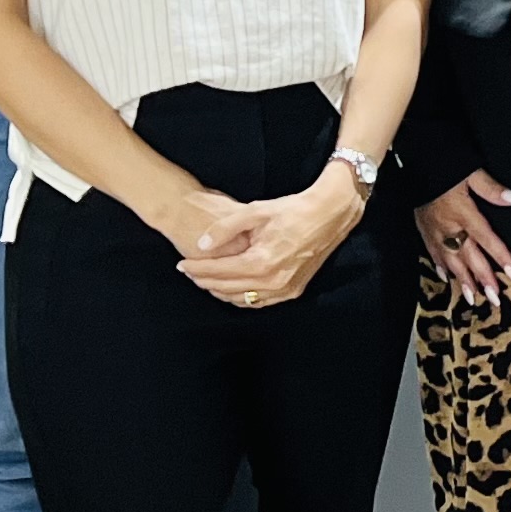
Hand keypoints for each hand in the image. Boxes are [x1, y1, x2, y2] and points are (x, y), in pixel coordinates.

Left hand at [178, 173, 363, 311]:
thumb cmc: (293, 210)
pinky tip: (231, 288)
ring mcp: (284, 290)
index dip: (196, 269)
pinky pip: (259, 302)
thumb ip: (224, 228)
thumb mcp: (255, 211)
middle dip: (204, 281)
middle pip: (227, 288)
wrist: (329, 214)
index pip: (219, 272)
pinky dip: (241, 297)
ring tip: (205, 279)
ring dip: (220, 291)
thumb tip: (201, 245)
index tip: (181, 265)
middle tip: (189, 272)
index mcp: (261, 262)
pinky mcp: (293, 291)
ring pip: (242, 299)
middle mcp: (272, 281)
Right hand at [413, 168, 510, 307]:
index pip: (487, 240)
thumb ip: (493, 189)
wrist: (414, 160)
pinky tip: (447, 278)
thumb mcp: (472, 173)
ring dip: (463, 280)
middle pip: (469, 257)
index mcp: (464, 213)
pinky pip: (433, 253)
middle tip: (495, 299)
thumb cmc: (445, 165)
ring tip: (473, 298)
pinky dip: (441, 267)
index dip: (502, 258)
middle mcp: (449, 227)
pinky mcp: (423, 229)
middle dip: (483, 279)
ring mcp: (434, 231)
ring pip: (450, 261)